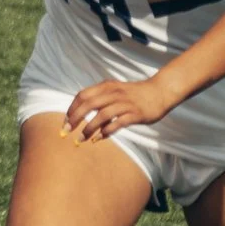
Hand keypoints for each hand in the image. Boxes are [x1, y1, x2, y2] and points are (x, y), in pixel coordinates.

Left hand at [62, 77, 177, 143]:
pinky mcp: (135, 114)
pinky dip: (106, 131)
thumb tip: (85, 118)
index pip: (82, 95)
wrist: (159, 92)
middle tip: (66, 131)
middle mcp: (114, 93)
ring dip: (89, 128)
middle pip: (89, 104)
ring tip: (81, 139)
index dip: (71, 109)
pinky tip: (99, 139)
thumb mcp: (115, 92)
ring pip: (102, 115)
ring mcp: (125, 103)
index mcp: (107, 86)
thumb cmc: (134, 94)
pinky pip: (117, 123)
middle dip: (75, 118)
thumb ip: (101, 102)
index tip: (65, 122)